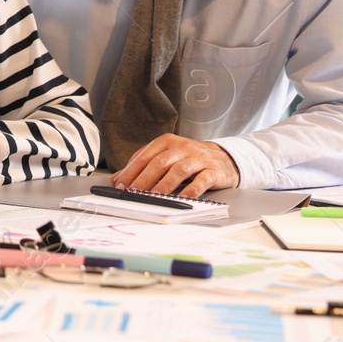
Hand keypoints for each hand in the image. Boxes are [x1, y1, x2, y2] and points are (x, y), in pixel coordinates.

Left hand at [112, 133, 240, 197]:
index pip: (145, 156)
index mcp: (166, 142)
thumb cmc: (190, 159)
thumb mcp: (166, 157)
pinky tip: (182, 198)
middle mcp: (182, 147)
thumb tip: (118, 178)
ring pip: (178, 170)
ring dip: (164, 185)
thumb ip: (143, 165)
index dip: (131, 170)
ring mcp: (198, 158)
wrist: (225, 158)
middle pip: (159, 163)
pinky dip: (191, 190)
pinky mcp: (213, 170)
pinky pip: (201, 180)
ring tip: (154, 196)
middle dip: (144, 179)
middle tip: (133, 192)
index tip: (120, 184)